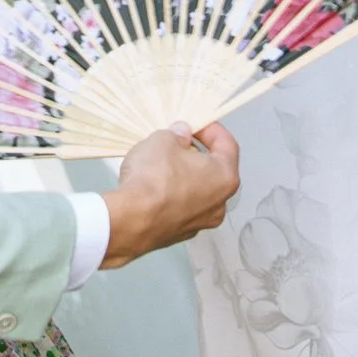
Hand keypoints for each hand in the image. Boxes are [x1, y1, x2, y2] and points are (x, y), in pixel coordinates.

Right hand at [101, 122, 239, 259]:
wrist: (130, 221)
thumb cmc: (153, 181)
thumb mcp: (163, 140)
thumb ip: (177, 134)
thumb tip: (181, 135)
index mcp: (225, 177)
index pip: (228, 145)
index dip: (211, 129)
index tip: (196, 124)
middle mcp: (219, 203)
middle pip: (214, 170)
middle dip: (196, 154)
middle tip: (178, 142)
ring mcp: (200, 221)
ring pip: (198, 191)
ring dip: (184, 176)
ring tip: (163, 164)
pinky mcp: (180, 233)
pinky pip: (181, 207)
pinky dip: (172, 195)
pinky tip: (154, 187)